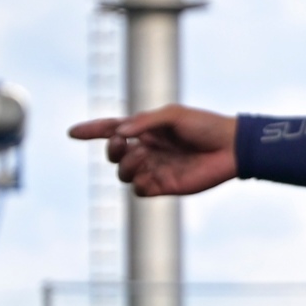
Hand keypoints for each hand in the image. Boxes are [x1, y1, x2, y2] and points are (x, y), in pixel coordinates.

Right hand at [69, 106, 238, 197]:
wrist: (232, 147)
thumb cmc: (205, 126)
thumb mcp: (172, 115)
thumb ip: (144, 122)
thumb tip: (119, 134)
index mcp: (147, 130)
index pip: (112, 131)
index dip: (91, 131)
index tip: (72, 133)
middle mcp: (148, 150)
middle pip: (113, 154)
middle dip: (111, 149)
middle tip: (121, 142)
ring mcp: (156, 169)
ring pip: (123, 174)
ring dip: (126, 165)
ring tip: (143, 155)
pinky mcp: (167, 186)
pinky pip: (140, 191)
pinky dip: (138, 183)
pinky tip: (150, 171)